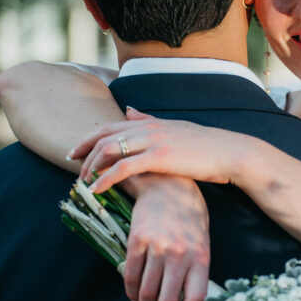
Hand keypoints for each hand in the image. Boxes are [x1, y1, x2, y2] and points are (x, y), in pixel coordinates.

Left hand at [69, 108, 246, 190]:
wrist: (229, 153)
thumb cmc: (205, 146)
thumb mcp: (173, 129)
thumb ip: (149, 120)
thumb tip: (129, 111)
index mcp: (150, 122)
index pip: (110, 126)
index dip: (88, 138)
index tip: (74, 151)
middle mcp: (148, 127)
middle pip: (104, 136)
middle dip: (84, 151)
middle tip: (71, 167)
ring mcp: (153, 141)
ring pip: (110, 149)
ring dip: (92, 166)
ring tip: (84, 182)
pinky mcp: (159, 157)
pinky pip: (124, 167)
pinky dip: (106, 178)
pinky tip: (97, 189)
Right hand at [120, 174, 209, 300]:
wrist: (169, 186)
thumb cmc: (190, 218)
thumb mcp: (202, 243)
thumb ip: (195, 272)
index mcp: (201, 257)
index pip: (195, 300)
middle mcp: (180, 254)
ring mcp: (157, 247)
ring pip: (146, 292)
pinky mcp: (137, 240)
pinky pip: (130, 275)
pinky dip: (130, 291)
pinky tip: (133, 296)